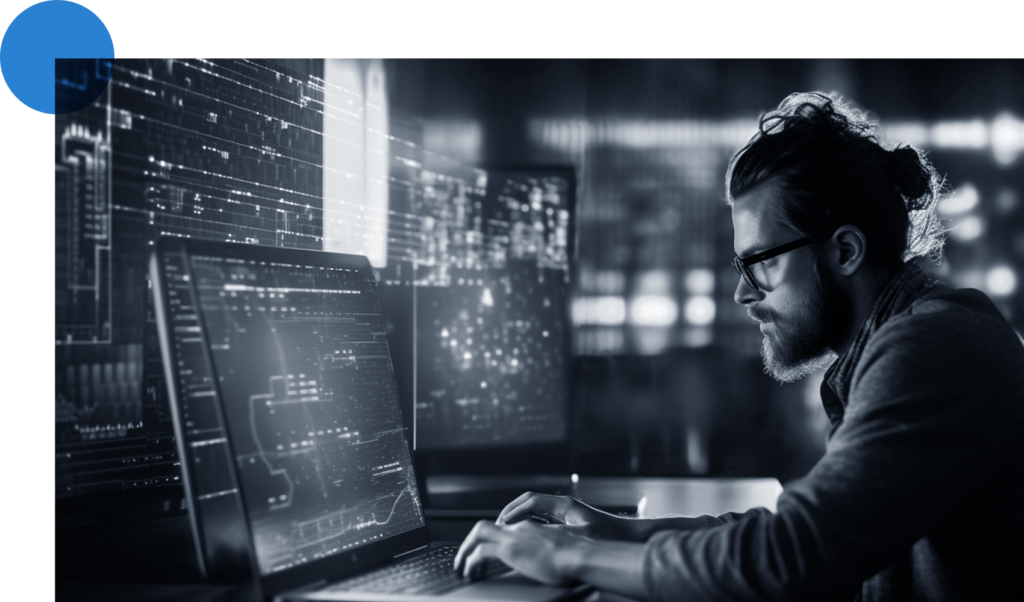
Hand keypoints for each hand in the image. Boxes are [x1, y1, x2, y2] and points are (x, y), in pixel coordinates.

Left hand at [453, 518, 589, 584]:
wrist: (581, 556)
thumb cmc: (578, 558)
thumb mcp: (560, 552)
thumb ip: (548, 553)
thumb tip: (548, 563)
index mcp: (531, 528)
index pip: (503, 529)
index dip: (491, 540)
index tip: (485, 552)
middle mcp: (519, 528)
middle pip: (485, 527)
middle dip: (471, 541)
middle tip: (465, 556)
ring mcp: (513, 537)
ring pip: (477, 535)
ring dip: (466, 550)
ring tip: (461, 566)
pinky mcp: (509, 549)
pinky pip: (480, 552)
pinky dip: (470, 561)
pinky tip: (468, 572)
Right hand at [497, 492, 636, 540]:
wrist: (631, 537)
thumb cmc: (611, 537)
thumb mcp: (580, 537)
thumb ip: (556, 535)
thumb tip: (534, 536)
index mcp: (565, 505)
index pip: (531, 501)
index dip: (513, 512)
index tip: (502, 524)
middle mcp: (564, 506)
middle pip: (530, 503)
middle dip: (512, 513)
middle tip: (499, 526)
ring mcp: (567, 513)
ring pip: (536, 510)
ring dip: (520, 518)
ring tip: (508, 531)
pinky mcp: (571, 522)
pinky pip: (543, 518)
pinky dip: (531, 524)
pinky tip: (528, 537)